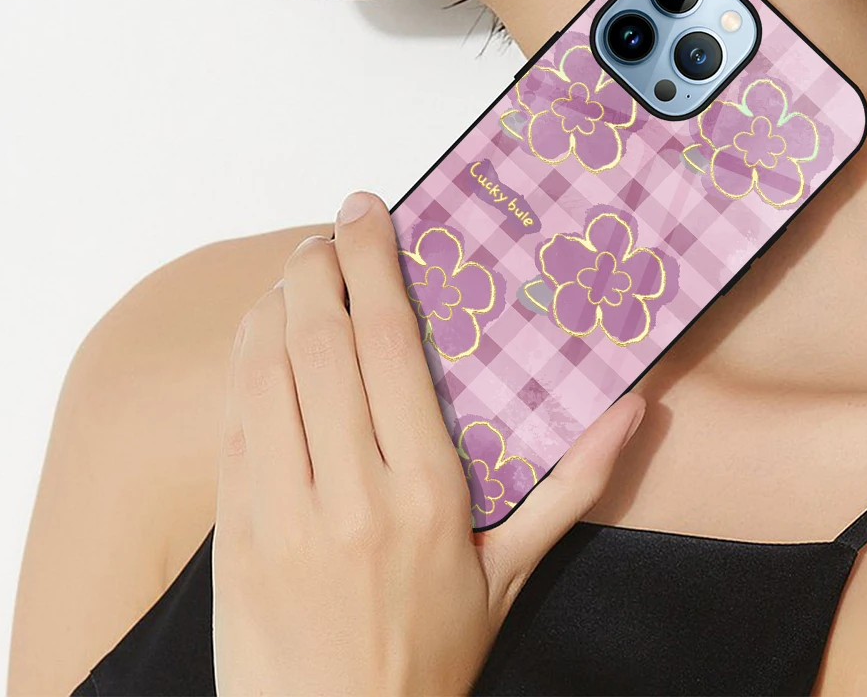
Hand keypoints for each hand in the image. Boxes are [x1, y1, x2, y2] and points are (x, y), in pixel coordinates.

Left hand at [213, 191, 645, 695]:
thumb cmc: (432, 652)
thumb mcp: (513, 572)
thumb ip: (575, 484)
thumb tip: (634, 406)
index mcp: (430, 493)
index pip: (390, 346)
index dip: (374, 265)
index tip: (366, 213)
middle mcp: (354, 494)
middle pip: (324, 341)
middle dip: (320, 265)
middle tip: (330, 231)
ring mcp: (284, 515)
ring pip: (267, 371)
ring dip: (276, 304)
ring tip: (297, 271)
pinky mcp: (234, 535)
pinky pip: (233, 425)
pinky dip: (243, 363)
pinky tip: (260, 335)